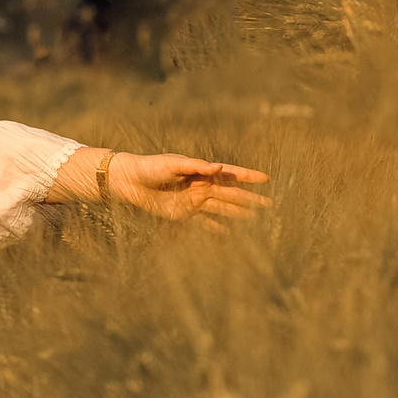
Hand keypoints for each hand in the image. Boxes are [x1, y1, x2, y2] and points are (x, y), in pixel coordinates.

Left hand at [110, 153, 272, 230]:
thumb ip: (196, 166)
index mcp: (201, 171)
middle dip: (250, 199)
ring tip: (255, 218)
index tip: (266, 179)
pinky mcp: (183, 214)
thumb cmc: (150, 167)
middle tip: (269, 205)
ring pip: (221, 208)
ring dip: (238, 213)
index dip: (247, 176)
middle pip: (231, 194)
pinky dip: (215, 228)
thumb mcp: (173, 164)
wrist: (129, 181)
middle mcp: (201, 186)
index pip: (230, 174)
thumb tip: (220, 167)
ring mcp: (193, 201)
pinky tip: (228, 233)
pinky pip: (203, 222)